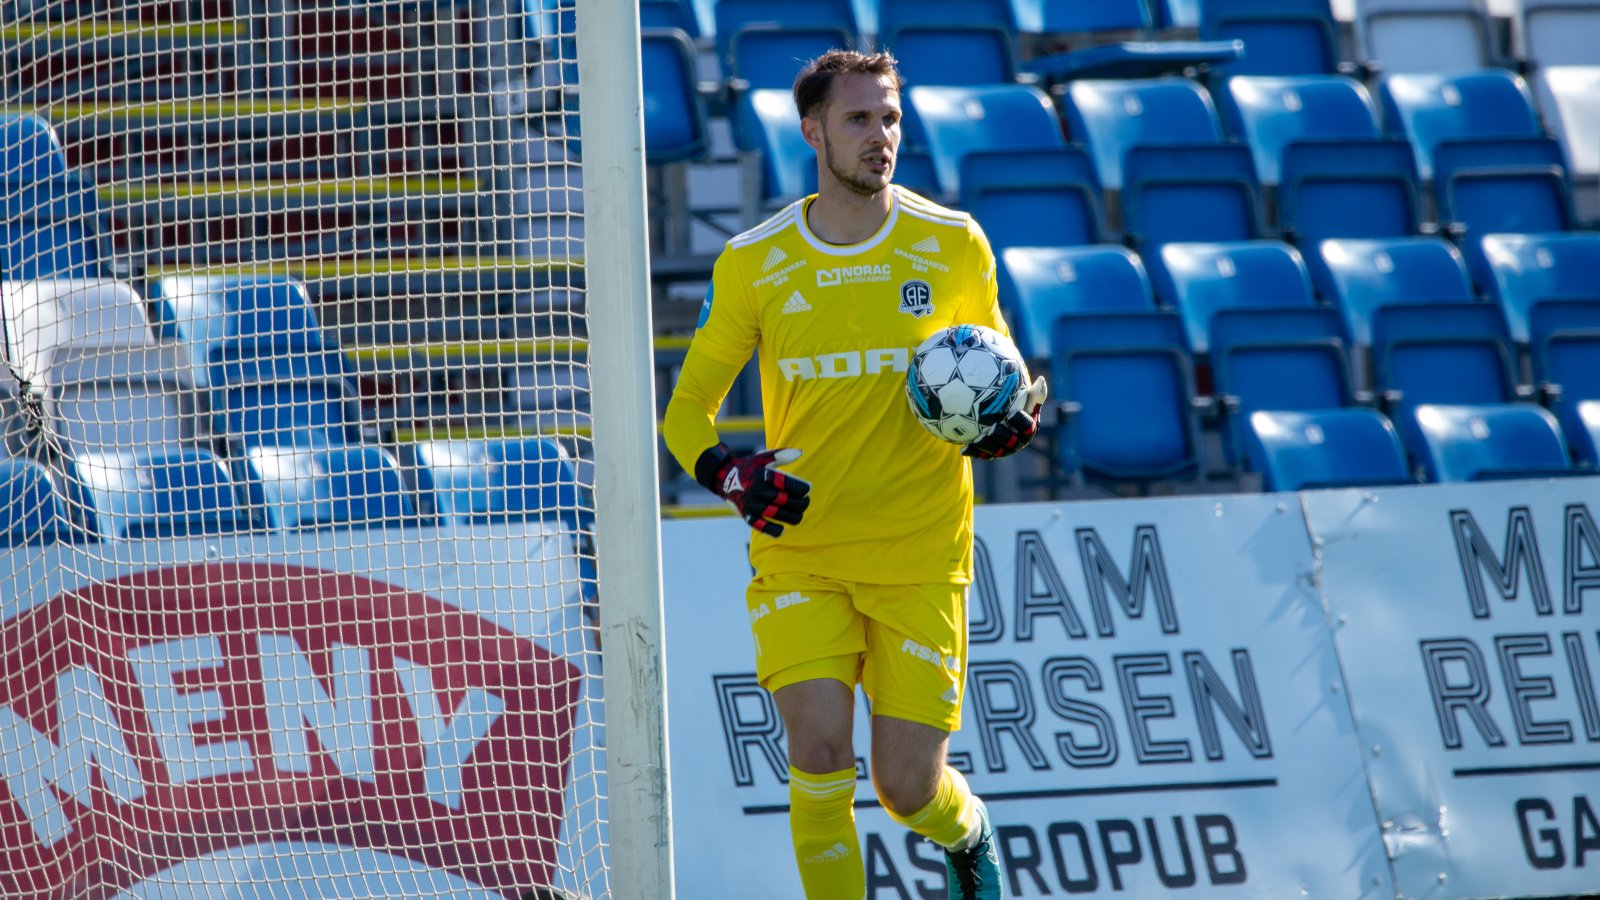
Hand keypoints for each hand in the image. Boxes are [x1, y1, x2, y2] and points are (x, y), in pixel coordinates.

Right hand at [695, 443, 811, 536]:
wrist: (722, 478)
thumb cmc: (748, 467)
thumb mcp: (762, 458)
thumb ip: (781, 455)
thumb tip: (800, 453)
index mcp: (762, 475)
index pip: (785, 483)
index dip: (799, 487)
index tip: (807, 489)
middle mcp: (757, 490)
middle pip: (783, 499)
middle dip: (799, 503)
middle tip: (806, 502)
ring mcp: (751, 503)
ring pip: (776, 513)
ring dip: (791, 516)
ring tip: (799, 515)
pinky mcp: (746, 514)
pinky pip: (760, 525)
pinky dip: (772, 529)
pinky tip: (782, 529)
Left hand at [964, 375, 1047, 459]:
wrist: (998, 413)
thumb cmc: (1013, 400)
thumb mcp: (1022, 394)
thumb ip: (1032, 391)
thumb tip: (1041, 380)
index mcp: (1029, 428)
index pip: (1028, 427)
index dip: (1020, 421)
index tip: (1011, 412)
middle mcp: (1018, 441)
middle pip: (1012, 442)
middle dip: (1002, 436)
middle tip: (992, 428)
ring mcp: (1004, 449)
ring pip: (997, 451)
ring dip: (987, 446)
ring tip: (978, 438)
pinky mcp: (990, 453)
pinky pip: (982, 454)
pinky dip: (974, 452)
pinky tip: (964, 448)